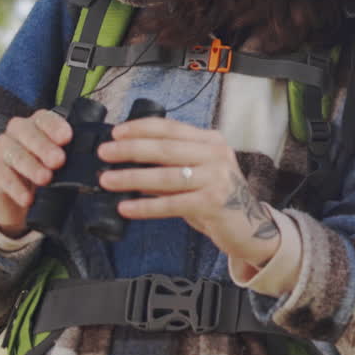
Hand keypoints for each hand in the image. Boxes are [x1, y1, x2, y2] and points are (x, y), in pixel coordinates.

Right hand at [0, 109, 71, 237]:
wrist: (21, 193)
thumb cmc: (48, 168)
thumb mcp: (61, 159)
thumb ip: (73, 153)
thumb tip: (94, 156)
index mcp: (38, 123)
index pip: (45, 118)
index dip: (55, 127)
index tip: (67, 138)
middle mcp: (18, 131)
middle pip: (29, 134)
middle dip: (44, 147)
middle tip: (59, 161)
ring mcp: (3, 150)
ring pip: (15, 155)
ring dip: (32, 167)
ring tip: (46, 179)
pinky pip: (3, 177)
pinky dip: (17, 189)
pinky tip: (28, 198)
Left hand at [97, 117, 279, 265]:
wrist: (250, 226)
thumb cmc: (217, 197)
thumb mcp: (197, 174)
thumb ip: (170, 166)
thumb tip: (128, 161)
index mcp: (211, 141)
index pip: (171, 128)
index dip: (141, 128)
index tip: (116, 132)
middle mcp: (216, 155)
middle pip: (166, 148)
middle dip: (131, 149)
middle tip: (104, 153)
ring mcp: (216, 178)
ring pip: (166, 175)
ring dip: (132, 177)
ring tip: (107, 180)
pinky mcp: (213, 203)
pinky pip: (172, 204)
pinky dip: (146, 206)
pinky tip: (126, 207)